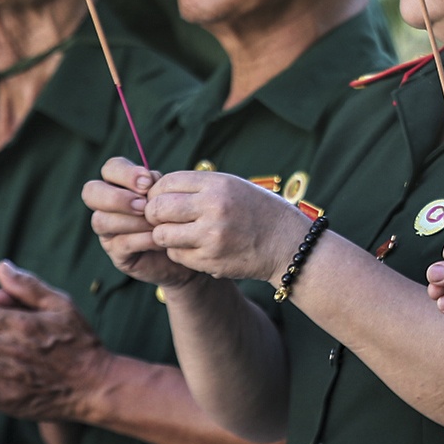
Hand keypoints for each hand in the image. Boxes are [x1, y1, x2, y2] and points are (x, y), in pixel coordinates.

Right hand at [84, 156, 195, 286]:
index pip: (110, 168)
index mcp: (121, 185)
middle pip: (91, 192)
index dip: (125, 173)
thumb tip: (148, 179)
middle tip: (143, 204)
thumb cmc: (178, 216)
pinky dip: (142, 239)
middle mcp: (108, 206)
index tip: (148, 182)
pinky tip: (160, 239)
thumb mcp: (171, 196)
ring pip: (102, 221)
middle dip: (116, 198)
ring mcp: (108, 231)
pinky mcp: (117, 254)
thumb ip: (158, 185)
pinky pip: (121, 244)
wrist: (189, 249)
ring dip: (132, 221)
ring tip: (156, 223)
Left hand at [144, 170, 310, 284]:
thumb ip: (200, 187)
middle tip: (161, 219)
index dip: (157, 192)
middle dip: (153, 214)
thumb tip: (158, 190)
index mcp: (219, 184)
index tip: (162, 199)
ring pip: (162, 235)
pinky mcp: (211, 260)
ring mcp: (212, 236)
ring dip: (165, 235)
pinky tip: (196, 247)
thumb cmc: (259, 212)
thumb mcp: (234, 187)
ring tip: (179, 234)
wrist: (289, 244)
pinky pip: (177, 255)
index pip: (167, 183)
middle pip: (157, 208)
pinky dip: (180, 252)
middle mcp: (214, 207)